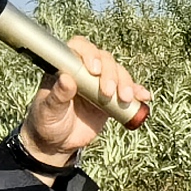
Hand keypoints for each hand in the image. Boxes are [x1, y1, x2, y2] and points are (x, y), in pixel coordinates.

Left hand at [22, 35, 146, 163]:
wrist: (58, 142)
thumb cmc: (47, 122)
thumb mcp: (48, 110)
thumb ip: (57, 96)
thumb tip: (66, 79)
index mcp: (66, 67)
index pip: (80, 48)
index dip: (89, 54)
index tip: (94, 70)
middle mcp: (85, 71)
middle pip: (104, 59)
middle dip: (111, 74)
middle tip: (108, 93)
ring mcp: (99, 84)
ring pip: (118, 73)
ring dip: (125, 83)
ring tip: (125, 99)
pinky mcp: (111, 98)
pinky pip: (128, 91)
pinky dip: (137, 92)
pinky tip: (144, 97)